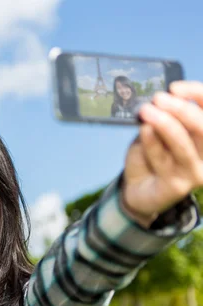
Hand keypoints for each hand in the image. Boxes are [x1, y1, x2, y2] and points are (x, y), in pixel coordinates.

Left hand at [122, 81, 202, 226]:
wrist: (139, 189)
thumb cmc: (152, 156)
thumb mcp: (159, 132)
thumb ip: (164, 117)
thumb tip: (159, 98)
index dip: (197, 94)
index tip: (174, 87)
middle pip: (202, 127)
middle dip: (180, 109)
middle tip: (158, 98)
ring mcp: (194, 172)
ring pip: (183, 144)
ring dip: (165, 124)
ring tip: (146, 111)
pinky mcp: (176, 186)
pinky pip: (162, 160)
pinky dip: (152, 142)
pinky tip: (144, 129)